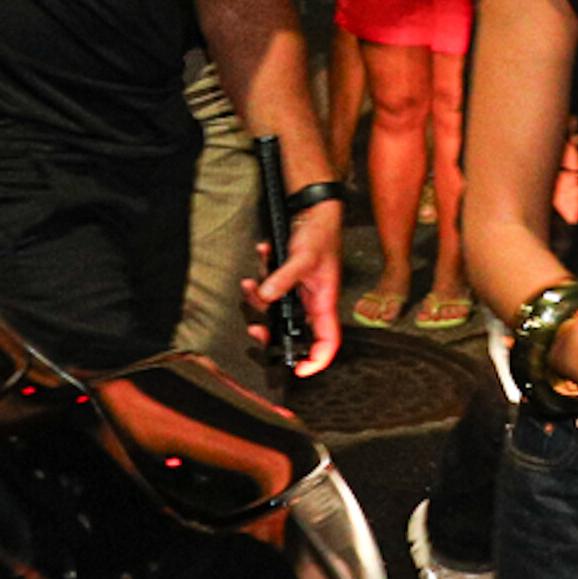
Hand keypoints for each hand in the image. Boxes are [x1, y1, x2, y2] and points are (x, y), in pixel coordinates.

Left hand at [241, 197, 341, 376]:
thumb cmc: (321, 232)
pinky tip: (262, 255)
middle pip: (294, 329)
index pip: (328, 340)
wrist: (315, 207)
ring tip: (249, 284)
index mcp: (325, 300)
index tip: (300, 370)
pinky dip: (262, 276)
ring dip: (259, 298)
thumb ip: (284, 279)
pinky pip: (271, 286)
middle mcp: (313, 299)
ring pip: (276, 307)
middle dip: (271, 331)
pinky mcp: (289, 277)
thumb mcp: (303, 257)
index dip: (317, 359)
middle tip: (255, 331)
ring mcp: (301, 289)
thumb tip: (266, 296)